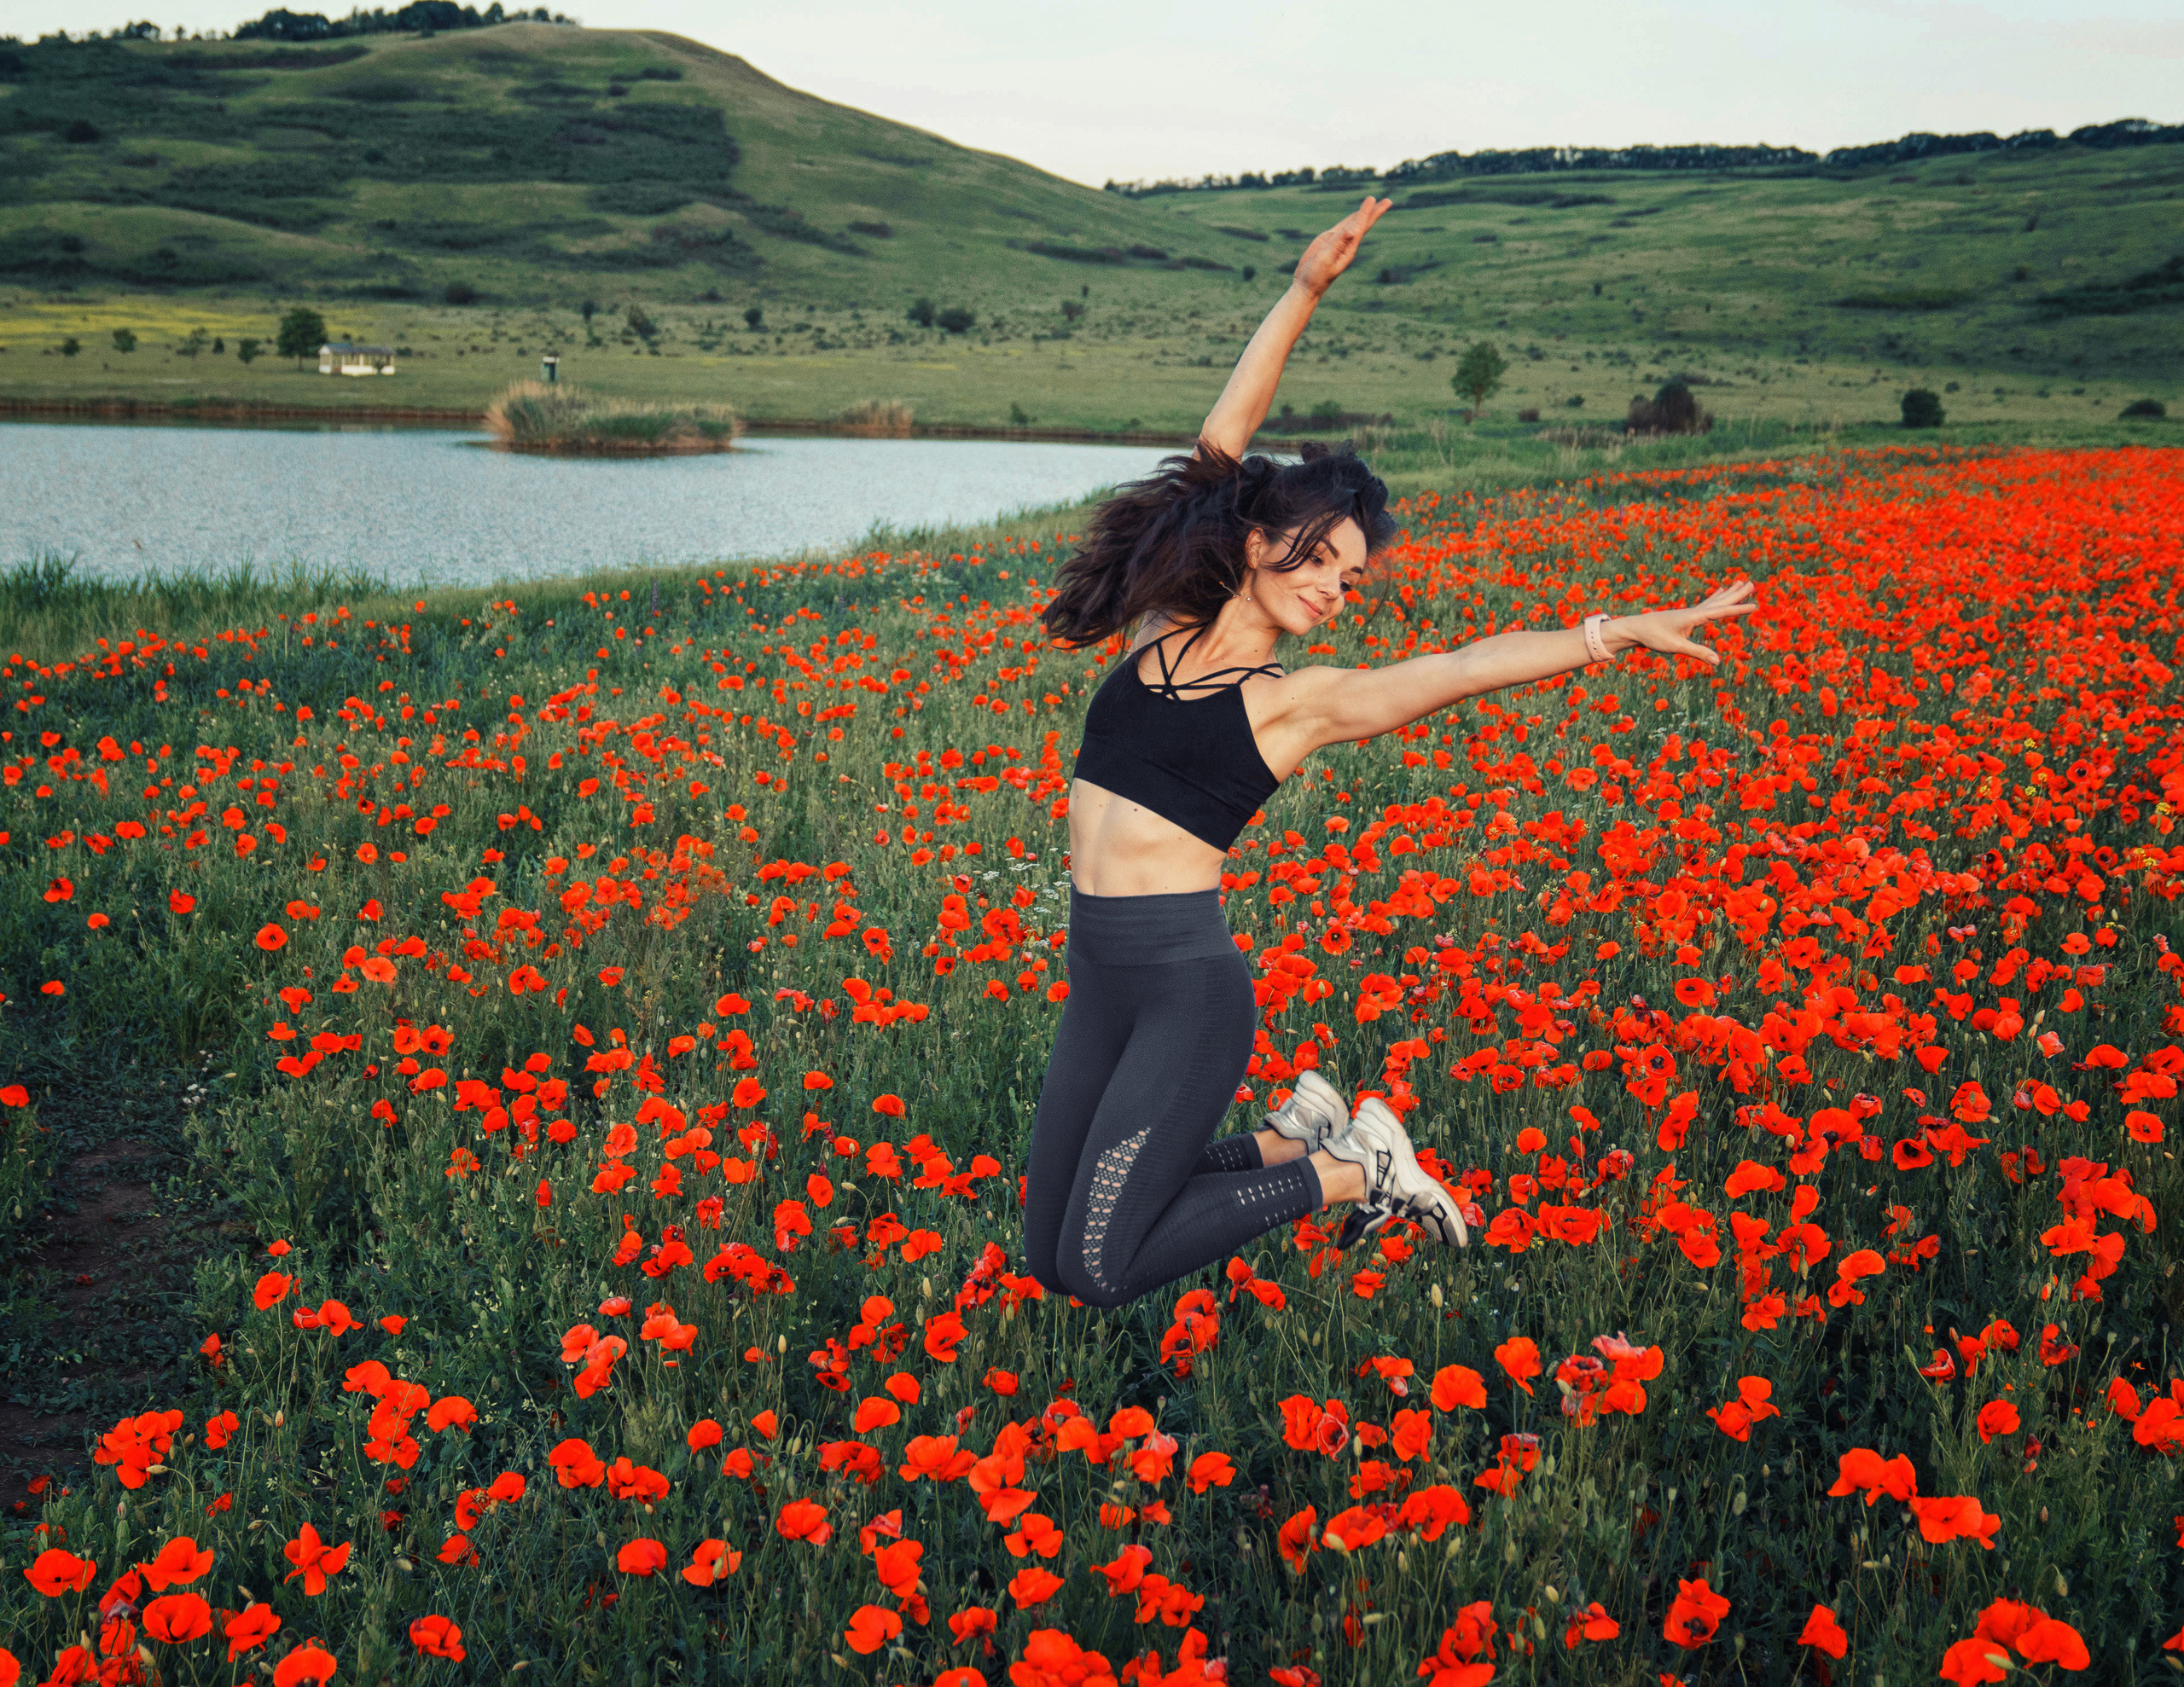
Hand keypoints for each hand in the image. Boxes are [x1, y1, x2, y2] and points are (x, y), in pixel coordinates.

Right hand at [1292, 196, 1393, 296]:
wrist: (1306, 286)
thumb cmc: (1316, 276)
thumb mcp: (1326, 258)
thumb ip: (1338, 244)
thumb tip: (1353, 231)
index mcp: (1349, 249)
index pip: (1360, 227)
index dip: (1367, 212)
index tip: (1372, 199)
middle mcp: (1347, 244)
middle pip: (1363, 224)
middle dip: (1374, 212)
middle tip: (1388, 201)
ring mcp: (1338, 242)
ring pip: (1353, 224)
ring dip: (1363, 214)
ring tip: (1373, 203)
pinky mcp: (1329, 242)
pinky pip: (1342, 227)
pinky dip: (1350, 219)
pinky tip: (1355, 216)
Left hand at [1612, 580, 1758, 667]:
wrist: (1636, 628)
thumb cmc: (1654, 638)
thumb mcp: (1676, 647)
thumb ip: (1698, 653)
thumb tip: (1717, 661)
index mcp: (1693, 617)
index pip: (1720, 612)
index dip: (1738, 609)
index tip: (1755, 606)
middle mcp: (1693, 611)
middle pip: (1720, 601)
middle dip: (1736, 594)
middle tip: (1752, 584)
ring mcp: (1690, 612)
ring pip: (1714, 601)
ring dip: (1728, 593)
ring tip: (1740, 583)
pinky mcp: (1685, 615)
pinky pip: (1706, 604)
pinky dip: (1715, 597)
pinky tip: (1719, 591)